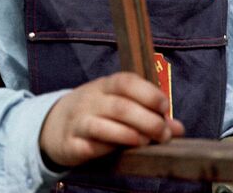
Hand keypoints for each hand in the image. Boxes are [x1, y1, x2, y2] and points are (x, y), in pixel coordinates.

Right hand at [39, 72, 184, 168]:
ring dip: (130, 135)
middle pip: (120, 106)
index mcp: (104, 86)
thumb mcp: (117, 105)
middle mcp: (90, 100)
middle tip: (164, 134)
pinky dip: (108, 149)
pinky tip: (120, 152)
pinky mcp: (71, 143)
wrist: (54, 124)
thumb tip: (178, 128)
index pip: (125, 81)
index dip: (147, 92)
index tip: (165, 107)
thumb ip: (147, 113)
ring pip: (103, 126)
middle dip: (147, 120)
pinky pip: (90, 147)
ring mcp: (79, 121)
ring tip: (146, 142)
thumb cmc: (96, 113)